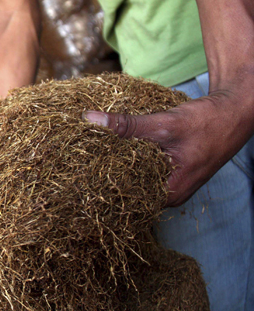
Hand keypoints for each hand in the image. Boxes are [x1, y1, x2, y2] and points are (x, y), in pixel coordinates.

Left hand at [82, 90, 253, 206]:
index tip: (76, 175)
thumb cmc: (208, 122)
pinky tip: (110, 147)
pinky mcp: (169, 169)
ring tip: (86, 155)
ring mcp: (170, 182)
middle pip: (128, 189)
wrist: (235, 112)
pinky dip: (128, 157)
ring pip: (134, 177)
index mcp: (169, 194)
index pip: (125, 199)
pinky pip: (142, 168)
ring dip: (115, 164)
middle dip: (104, 175)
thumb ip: (127, 125)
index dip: (100, 187)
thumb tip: (91, 120)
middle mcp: (168, 194)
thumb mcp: (164, 124)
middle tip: (75, 163)